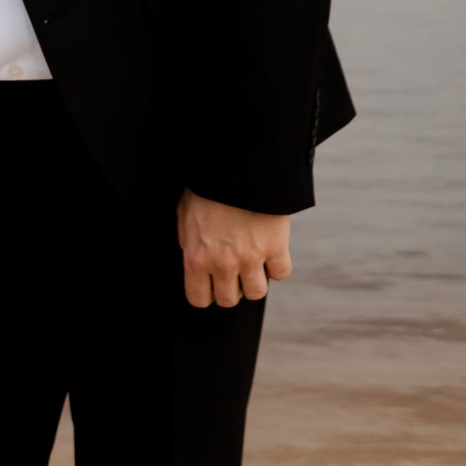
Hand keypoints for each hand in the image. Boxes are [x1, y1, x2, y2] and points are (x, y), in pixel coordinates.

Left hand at [177, 190, 291, 308]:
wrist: (238, 165)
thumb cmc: (208, 186)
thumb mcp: (184, 214)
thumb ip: (188, 242)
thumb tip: (194, 258)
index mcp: (196, 258)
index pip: (199, 299)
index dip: (206, 293)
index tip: (212, 283)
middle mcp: (223, 264)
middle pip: (229, 300)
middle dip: (230, 287)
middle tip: (233, 270)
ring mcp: (251, 257)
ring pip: (256, 293)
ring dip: (254, 281)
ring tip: (253, 263)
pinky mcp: (276, 247)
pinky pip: (281, 273)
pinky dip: (277, 267)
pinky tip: (271, 252)